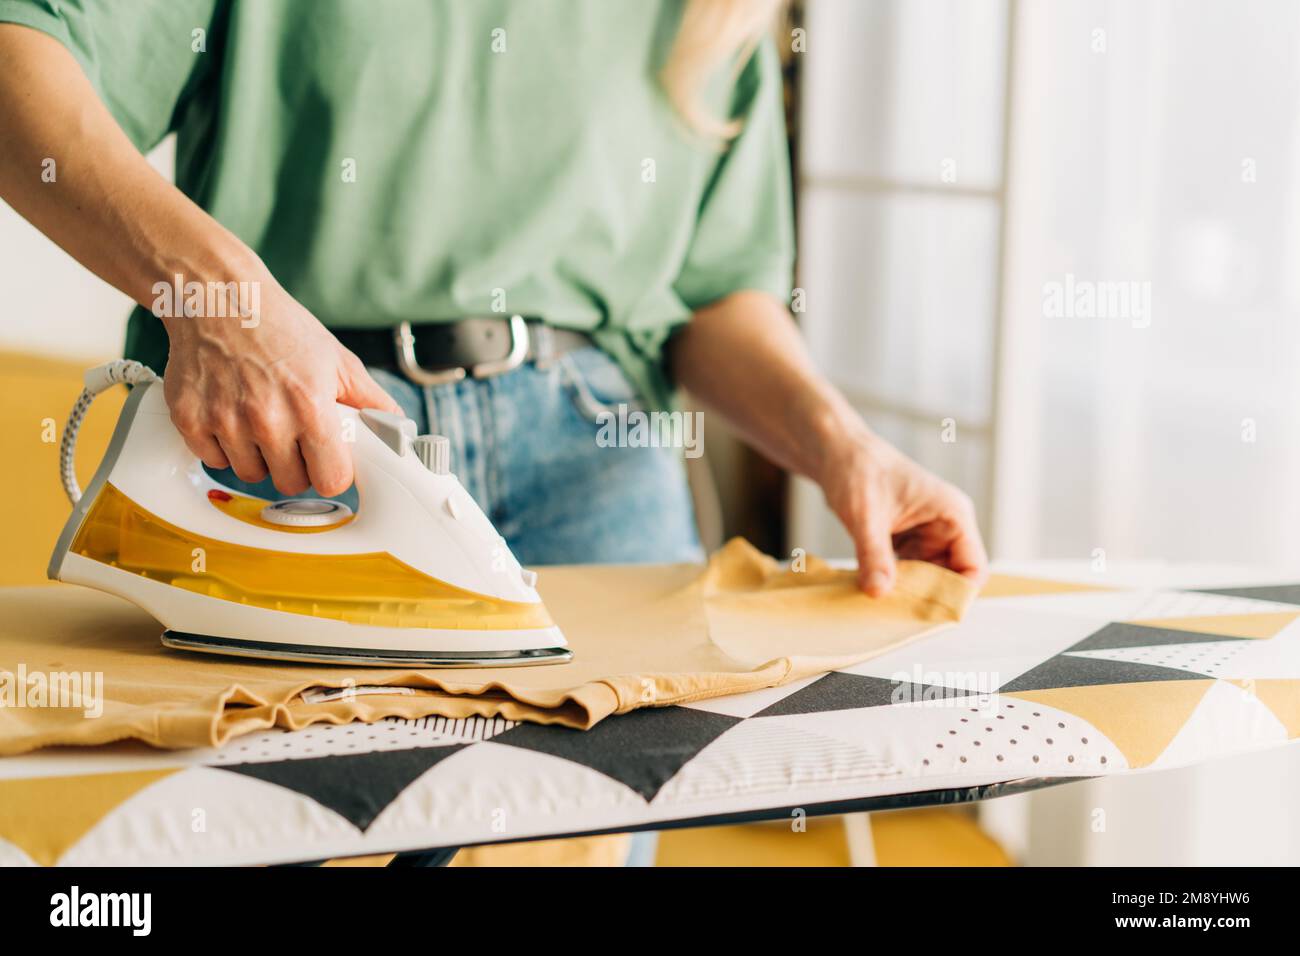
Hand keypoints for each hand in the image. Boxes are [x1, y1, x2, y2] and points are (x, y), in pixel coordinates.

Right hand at [162, 279, 400, 496]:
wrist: (220, 297)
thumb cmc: (281, 328)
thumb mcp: (338, 360)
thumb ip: (371, 401)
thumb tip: (396, 430)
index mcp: (310, 406)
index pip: (330, 479)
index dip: (331, 472)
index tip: (328, 462)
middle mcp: (266, 418)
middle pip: (289, 483)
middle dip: (296, 466)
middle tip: (293, 435)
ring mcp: (225, 420)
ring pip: (249, 474)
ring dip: (259, 457)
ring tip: (261, 420)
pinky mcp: (190, 419)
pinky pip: (214, 460)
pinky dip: (224, 446)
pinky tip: (231, 416)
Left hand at [816, 426, 988, 596]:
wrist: (835, 452)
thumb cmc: (857, 469)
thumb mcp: (864, 515)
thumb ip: (873, 554)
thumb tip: (880, 592)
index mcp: (952, 514)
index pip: (974, 567)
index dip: (958, 593)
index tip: (930, 613)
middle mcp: (945, 526)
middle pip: (952, 577)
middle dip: (929, 597)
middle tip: (900, 614)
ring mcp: (926, 534)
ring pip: (929, 577)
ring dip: (910, 591)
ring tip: (885, 605)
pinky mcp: (907, 539)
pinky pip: (908, 571)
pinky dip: (895, 582)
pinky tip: (876, 590)